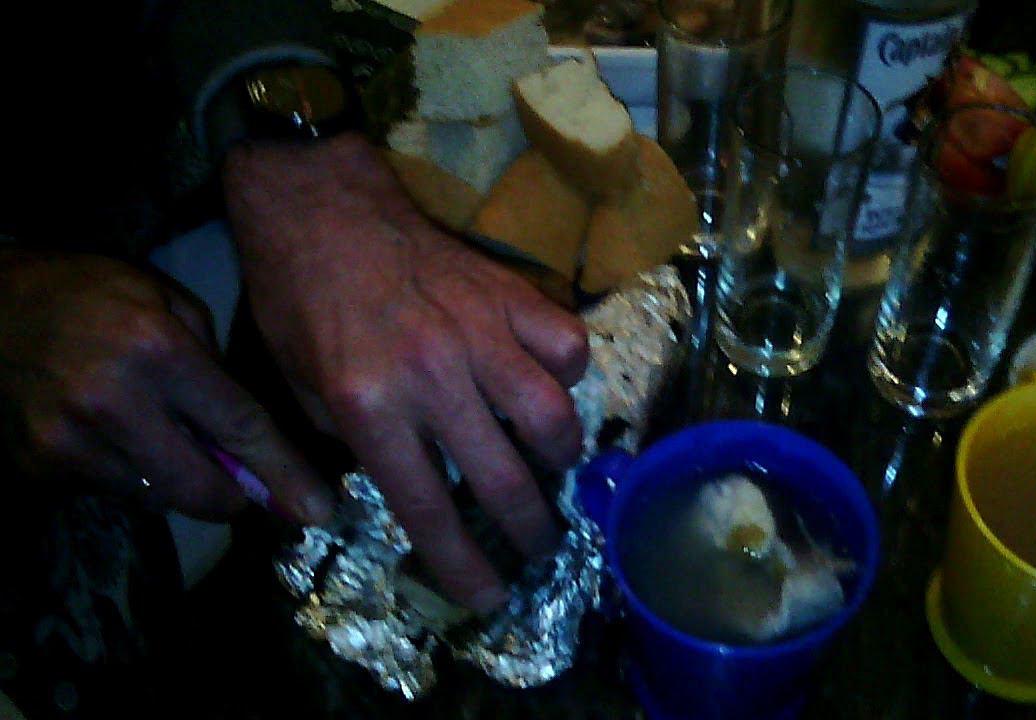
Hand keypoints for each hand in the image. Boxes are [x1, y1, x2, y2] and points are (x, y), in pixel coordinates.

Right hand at [0, 249, 330, 521]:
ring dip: (176, 480)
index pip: (238, 428)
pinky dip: (128, 473)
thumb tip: (255, 446)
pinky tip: (111, 432)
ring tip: (158, 431)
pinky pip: (112, 491)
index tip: (316, 510)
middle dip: (232, 496)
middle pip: (200, 488)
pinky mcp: (37, 465)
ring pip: (157, 499)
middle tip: (240, 483)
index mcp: (158, 352)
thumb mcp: (171, 307)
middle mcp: (112, 403)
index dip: (282, 473)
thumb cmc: (96, 295)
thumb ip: (215, 374)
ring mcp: (67, 441)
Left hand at [222, 133, 588, 612]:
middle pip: (504, 479)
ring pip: (553, 417)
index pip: (430, 507)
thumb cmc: (302, 303)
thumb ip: (349, 448)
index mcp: (369, 406)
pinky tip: (546, 383)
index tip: (488, 595)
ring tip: (550, 469)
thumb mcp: (299, 390)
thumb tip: (393, 494)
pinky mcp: (511, 294)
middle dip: (529, 531)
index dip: (463, 564)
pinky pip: (566, 348)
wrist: (322, 209)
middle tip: (536, 546)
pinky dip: (565, 377)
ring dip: (559, 459)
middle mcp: (433, 376)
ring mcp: (480, 331)